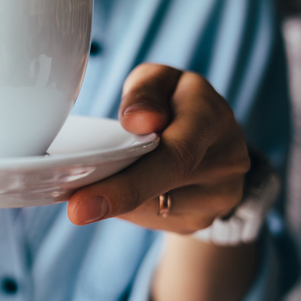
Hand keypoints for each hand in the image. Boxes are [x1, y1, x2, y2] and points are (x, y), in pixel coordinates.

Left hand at [67, 63, 249, 232]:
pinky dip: (127, 208)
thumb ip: (144, 93)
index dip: (128, 182)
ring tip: (90, 184)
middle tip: (75, 211)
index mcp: (212, 118)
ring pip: (151, 209)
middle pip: (160, 188)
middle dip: (112, 199)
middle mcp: (225, 160)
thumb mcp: (159, 80)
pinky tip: (116, 191)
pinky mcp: (201, 219)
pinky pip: (152, 220)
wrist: (214, 139)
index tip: (83, 200)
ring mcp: (217, 197)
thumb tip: (136, 121)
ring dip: (115, 200)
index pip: (174, 154)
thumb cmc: (174, 102)